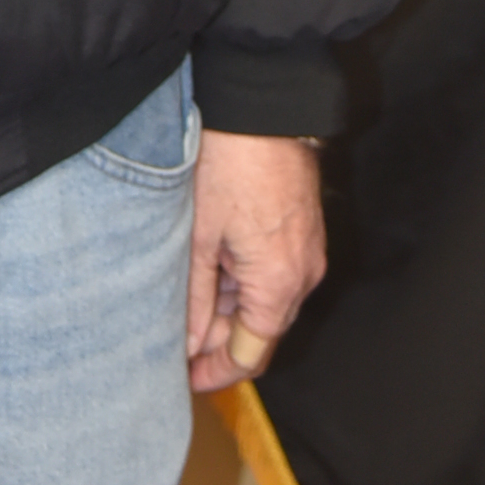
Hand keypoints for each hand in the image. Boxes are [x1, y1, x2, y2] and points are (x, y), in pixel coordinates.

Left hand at [186, 129, 325, 391]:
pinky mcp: (304, 232)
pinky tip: (212, 269)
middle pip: (261, 331)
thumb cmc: (230, 162)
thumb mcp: (200, 234)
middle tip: (177, 340)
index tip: (187, 378)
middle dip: (220, 341)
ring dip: (231, 309)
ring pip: (267, 302)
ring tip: (187, 300)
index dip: (218, 372)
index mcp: (278, 284)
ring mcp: (308, 253)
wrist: (264, 107)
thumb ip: (198, 295)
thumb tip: (192, 342)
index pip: (252, 355)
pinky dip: (245, 282)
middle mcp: (303, 276)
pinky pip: (276, 274)